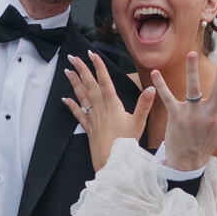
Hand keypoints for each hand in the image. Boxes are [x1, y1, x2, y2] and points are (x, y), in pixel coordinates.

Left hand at [63, 52, 154, 171]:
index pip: (104, 81)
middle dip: (81, 69)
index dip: (98, 66)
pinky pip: (78, 113)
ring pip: (82, 96)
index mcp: (112, 104)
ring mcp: (92, 117)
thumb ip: (144, 105)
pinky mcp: (88, 127)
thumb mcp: (139, 123)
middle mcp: (100, 108)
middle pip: (89, 85)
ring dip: (74, 83)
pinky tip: (65, 99)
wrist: (111, 161)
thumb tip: (152, 88)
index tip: (92, 54)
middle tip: (73, 57)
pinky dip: (71, 105)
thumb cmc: (126, 143)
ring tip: (68, 71)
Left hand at [154, 51, 216, 171]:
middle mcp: (209, 115)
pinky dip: (160, 85)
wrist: (187, 162)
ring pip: (193, 89)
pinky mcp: (176, 117)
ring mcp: (193, 116)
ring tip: (191, 54)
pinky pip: (168, 98)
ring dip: (192, 71)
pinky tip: (155, 73)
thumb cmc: (206, 145)